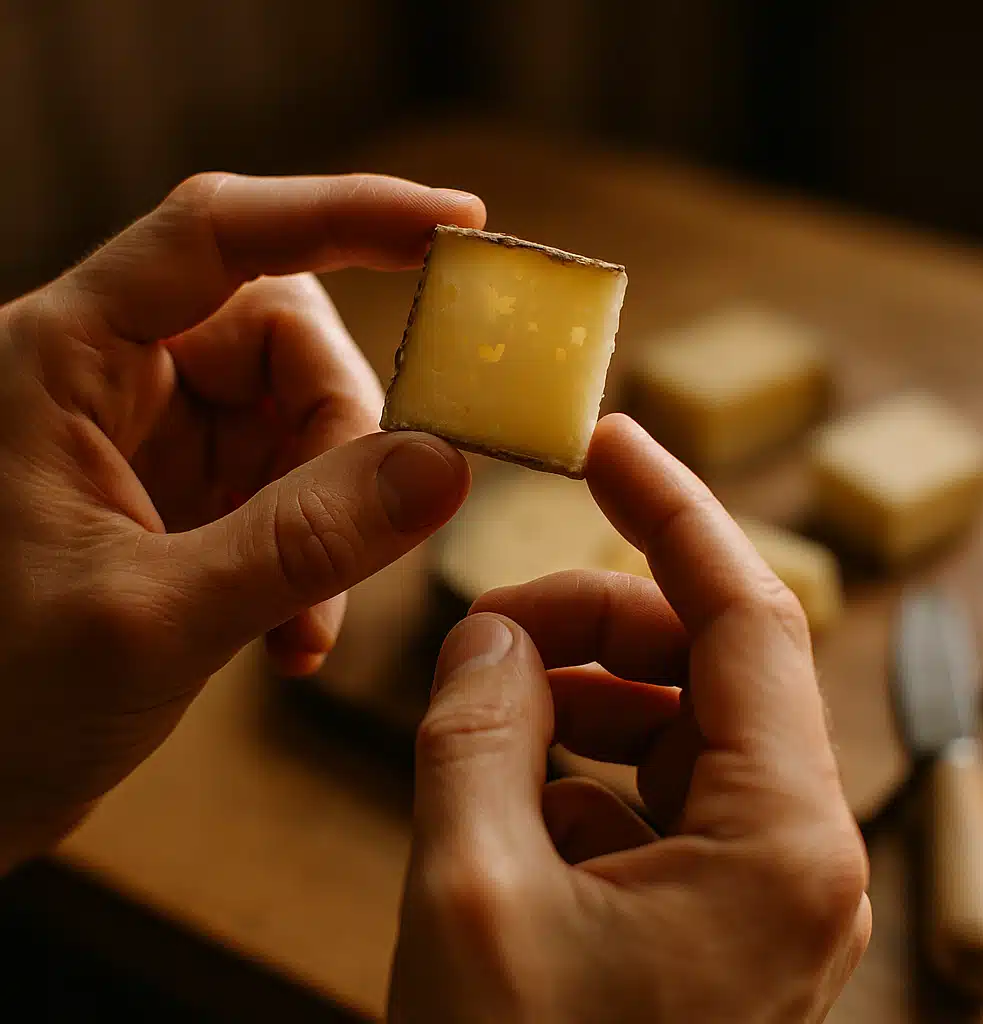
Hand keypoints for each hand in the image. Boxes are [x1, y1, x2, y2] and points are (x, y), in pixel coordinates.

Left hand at [0, 173, 483, 868]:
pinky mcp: (184, 499)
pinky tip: (290, 638)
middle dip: (344, 439)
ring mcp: (154, 441)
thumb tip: (445, 465)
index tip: (457, 223)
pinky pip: (293, 492)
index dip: (346, 214)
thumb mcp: (150, 620)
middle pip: (286, 342)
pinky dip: (316, 560)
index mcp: (65, 357)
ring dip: (335, 519)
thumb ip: (302, 540)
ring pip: (303, 423)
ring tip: (304, 621)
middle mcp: (114, 378)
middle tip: (362, 536)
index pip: (220, 235)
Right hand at [389, 414, 870, 1022]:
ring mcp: (753, 882)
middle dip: (595, 618)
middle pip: (702, 662)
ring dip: (576, 693)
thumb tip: (491, 632)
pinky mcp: (707, 910)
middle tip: (490, 620)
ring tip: (486, 709)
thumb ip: (476, 728)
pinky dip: (572, 766)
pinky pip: (645, 789)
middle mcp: (792, 851)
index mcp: (780, 839)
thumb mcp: (470, 893)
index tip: (609, 442)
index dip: (672, 511)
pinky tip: (506, 800)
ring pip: (670, 722)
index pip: (745, 612)